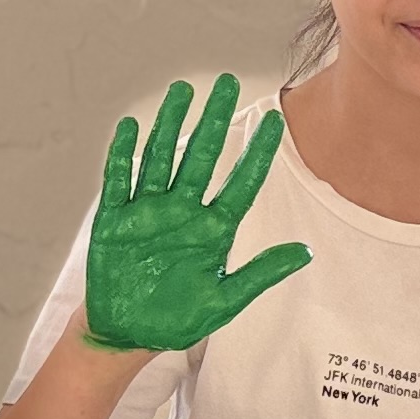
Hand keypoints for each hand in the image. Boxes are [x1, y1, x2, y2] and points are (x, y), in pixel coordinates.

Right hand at [83, 75, 312, 353]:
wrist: (127, 335)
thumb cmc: (176, 320)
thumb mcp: (223, 302)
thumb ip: (260, 275)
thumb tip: (305, 253)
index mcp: (212, 230)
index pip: (241, 183)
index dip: (257, 152)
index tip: (275, 121)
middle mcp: (182, 213)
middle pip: (200, 158)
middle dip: (214, 120)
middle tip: (228, 83)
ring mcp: (147, 213)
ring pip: (161, 159)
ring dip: (170, 125)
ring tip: (183, 91)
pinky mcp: (114, 222)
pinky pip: (119, 182)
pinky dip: (123, 155)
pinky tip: (131, 126)